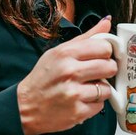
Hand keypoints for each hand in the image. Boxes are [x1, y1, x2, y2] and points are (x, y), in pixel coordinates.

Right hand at [18, 17, 116, 134]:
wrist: (26, 107)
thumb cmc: (43, 78)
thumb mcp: (58, 52)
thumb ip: (85, 38)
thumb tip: (107, 22)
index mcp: (65, 53)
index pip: (104, 47)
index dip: (106, 53)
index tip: (102, 57)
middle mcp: (69, 72)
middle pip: (110, 67)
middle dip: (106, 71)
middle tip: (96, 73)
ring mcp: (73, 93)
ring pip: (107, 88)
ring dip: (100, 90)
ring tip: (85, 89)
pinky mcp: (77, 112)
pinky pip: (100, 105)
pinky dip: (93, 104)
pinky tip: (81, 100)